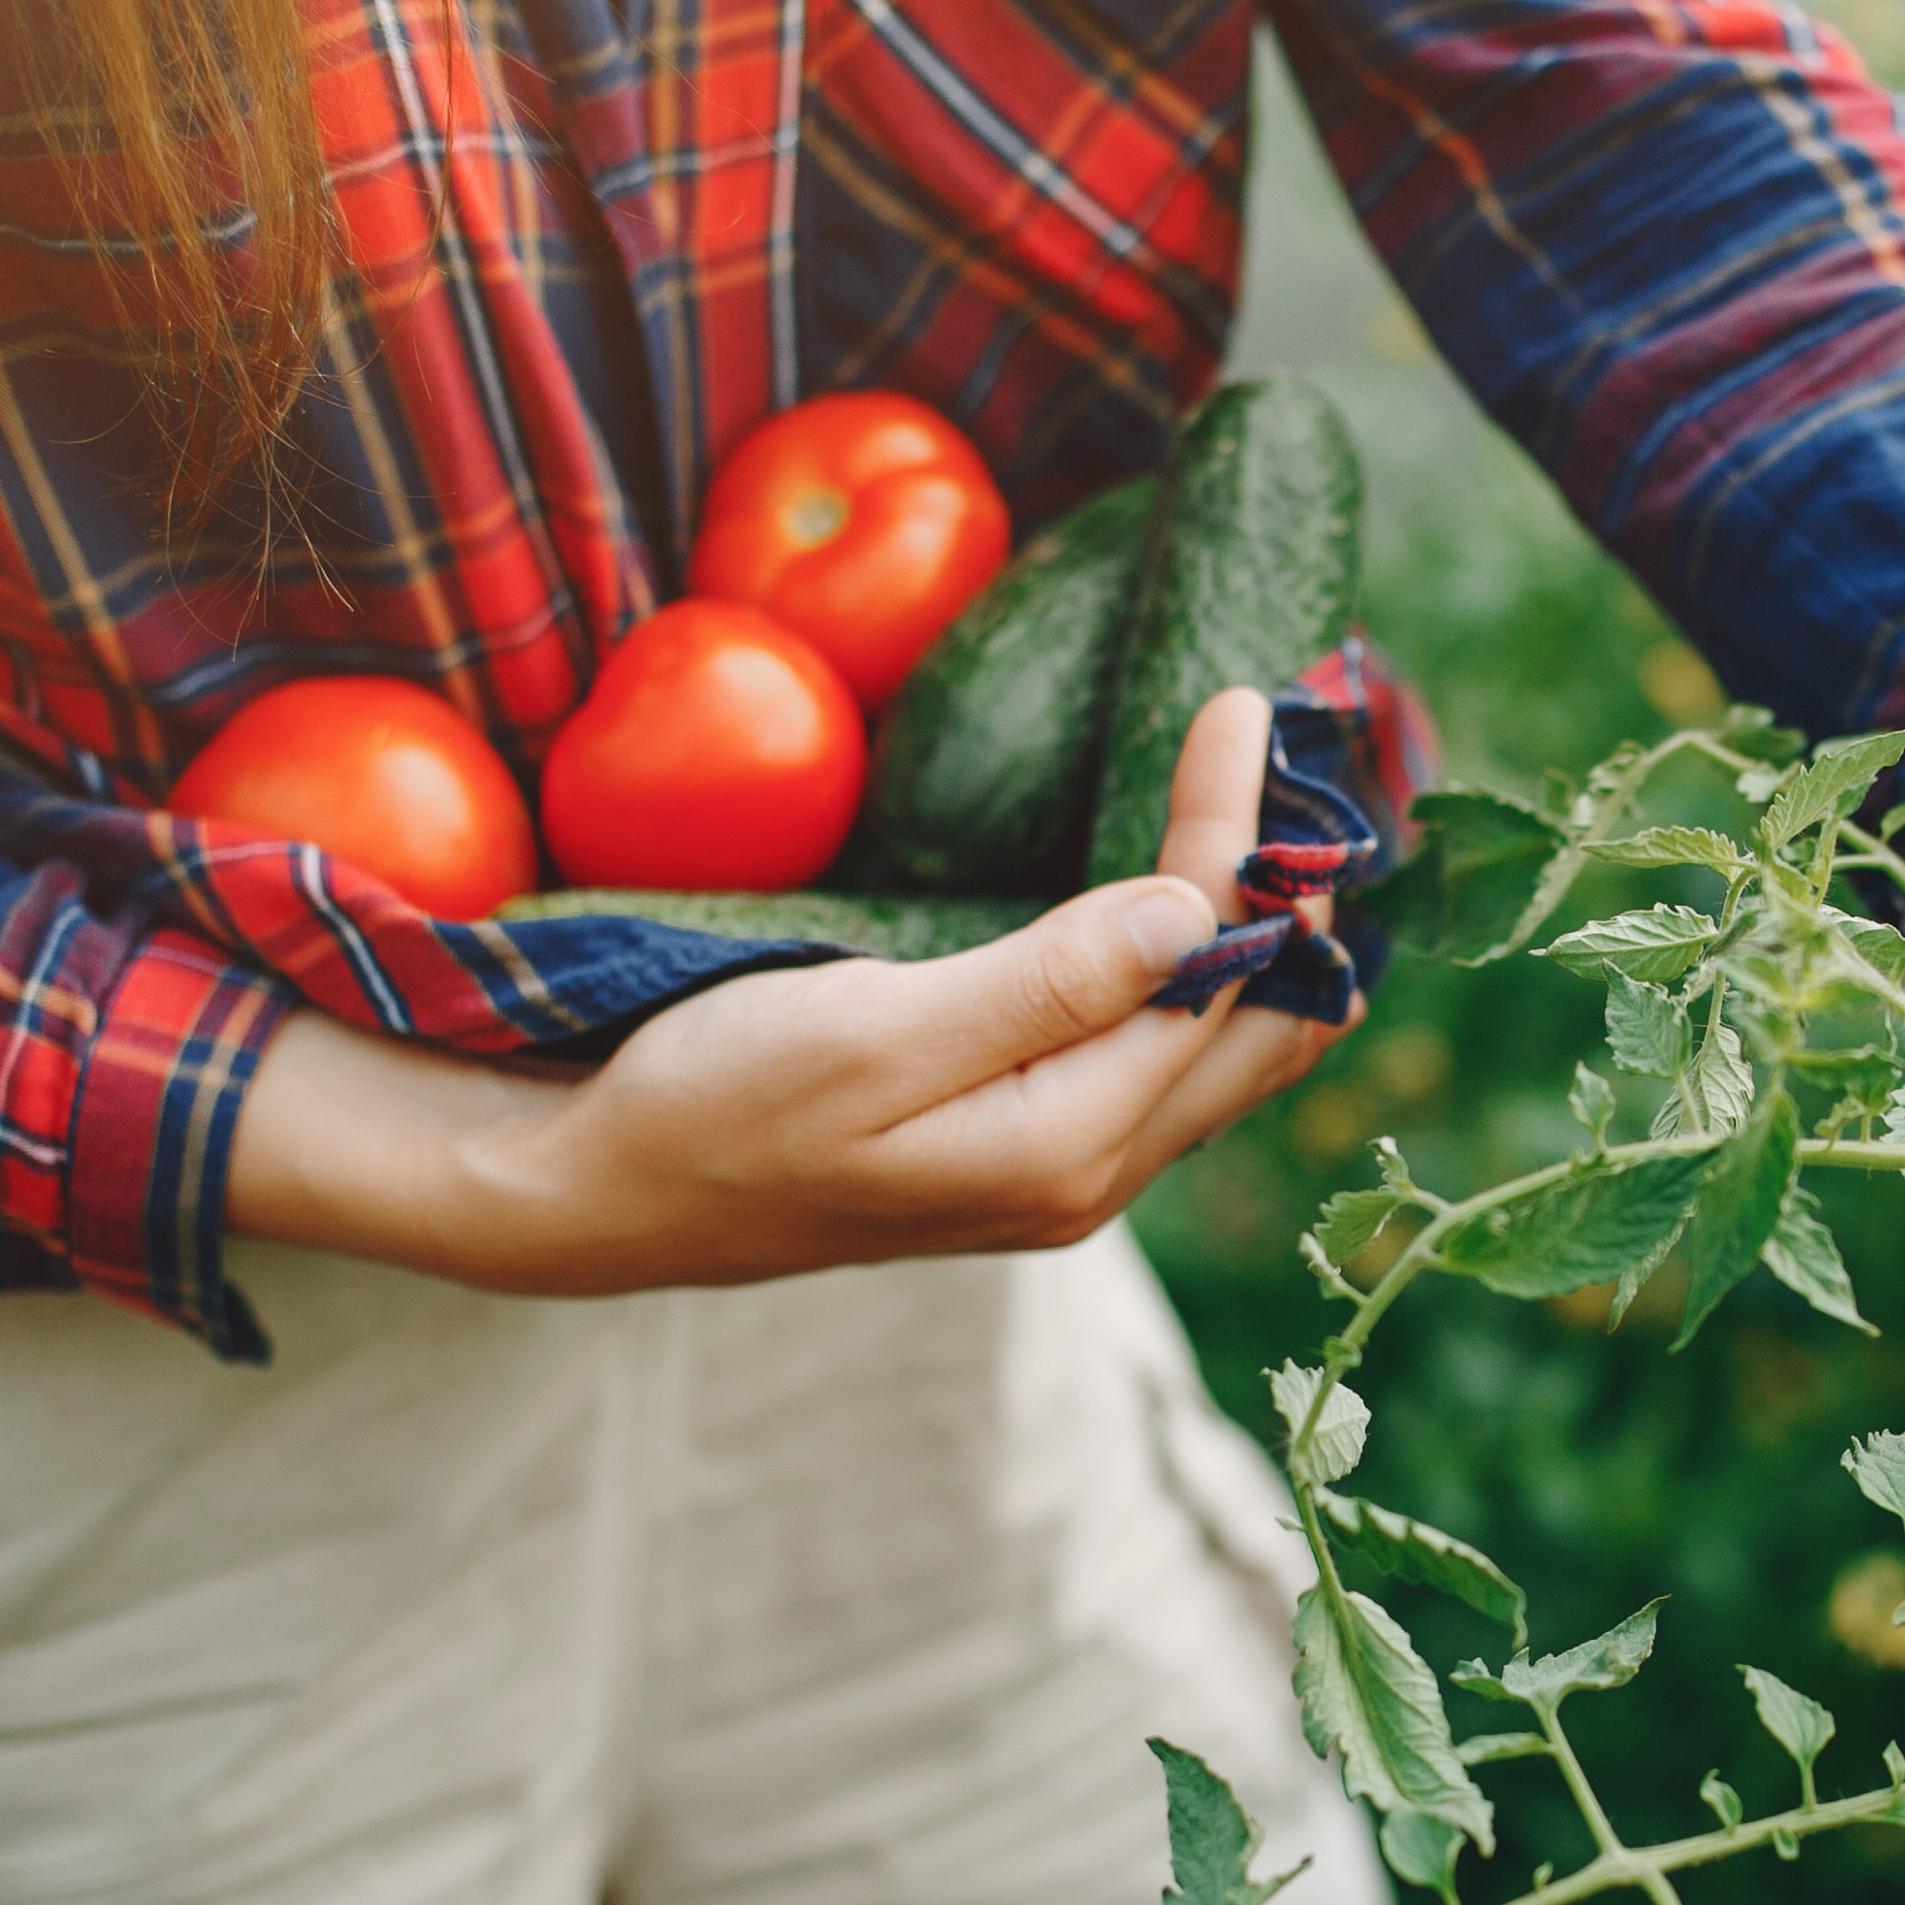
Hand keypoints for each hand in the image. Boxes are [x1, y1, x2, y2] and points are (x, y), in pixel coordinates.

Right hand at [231, 688, 1352, 1292]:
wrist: (598, 1195)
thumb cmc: (710, 1104)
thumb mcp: (868, 1034)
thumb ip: (1042, 985)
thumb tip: (1190, 915)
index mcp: (1068, 1143)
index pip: (1216, 973)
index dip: (1242, 840)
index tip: (1240, 709)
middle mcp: (1092, 1172)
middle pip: (1264, 1029)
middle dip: (1298, 896)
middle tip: (1305, 758)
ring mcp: (1063, 1166)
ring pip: (1228, 1051)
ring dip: (1266, 937)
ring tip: (1279, 815)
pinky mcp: (1027, 1145)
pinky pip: (1167, 1059)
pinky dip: (1209, 974)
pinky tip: (1199, 906)